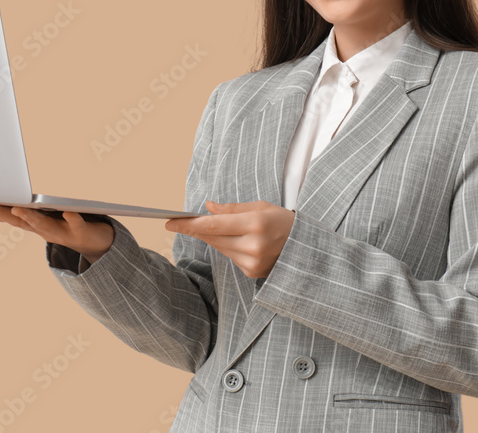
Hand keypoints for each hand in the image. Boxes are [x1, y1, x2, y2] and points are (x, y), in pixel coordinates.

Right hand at [0, 200, 113, 263]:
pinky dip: (72, 219)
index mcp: (29, 222)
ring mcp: (59, 231)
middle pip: (15, 220)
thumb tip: (0, 188)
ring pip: (41, 224)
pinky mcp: (79, 230)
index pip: (2, 214)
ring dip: (29, 217)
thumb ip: (21, 205)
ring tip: (17, 208)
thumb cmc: (62, 223)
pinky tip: (70, 212)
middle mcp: (39, 229)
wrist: (92, 242)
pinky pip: (76, 223)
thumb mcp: (40, 213)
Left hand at [165, 201, 294, 278]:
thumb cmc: (283, 221)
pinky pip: (231, 257)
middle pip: (213, 237)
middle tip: (180, 222)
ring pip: (220, 248)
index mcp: (256, 223)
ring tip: (225, 228)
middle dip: (197, 229)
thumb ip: (231, 209)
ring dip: (215, 237)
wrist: (307, 247)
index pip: (214, 224)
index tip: (170, 222)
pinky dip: (230, 248)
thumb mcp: (260, 207)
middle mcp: (253, 245)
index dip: (189, 224)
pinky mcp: (252, 272)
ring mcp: (253, 261)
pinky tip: (242, 242)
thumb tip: (207, 208)